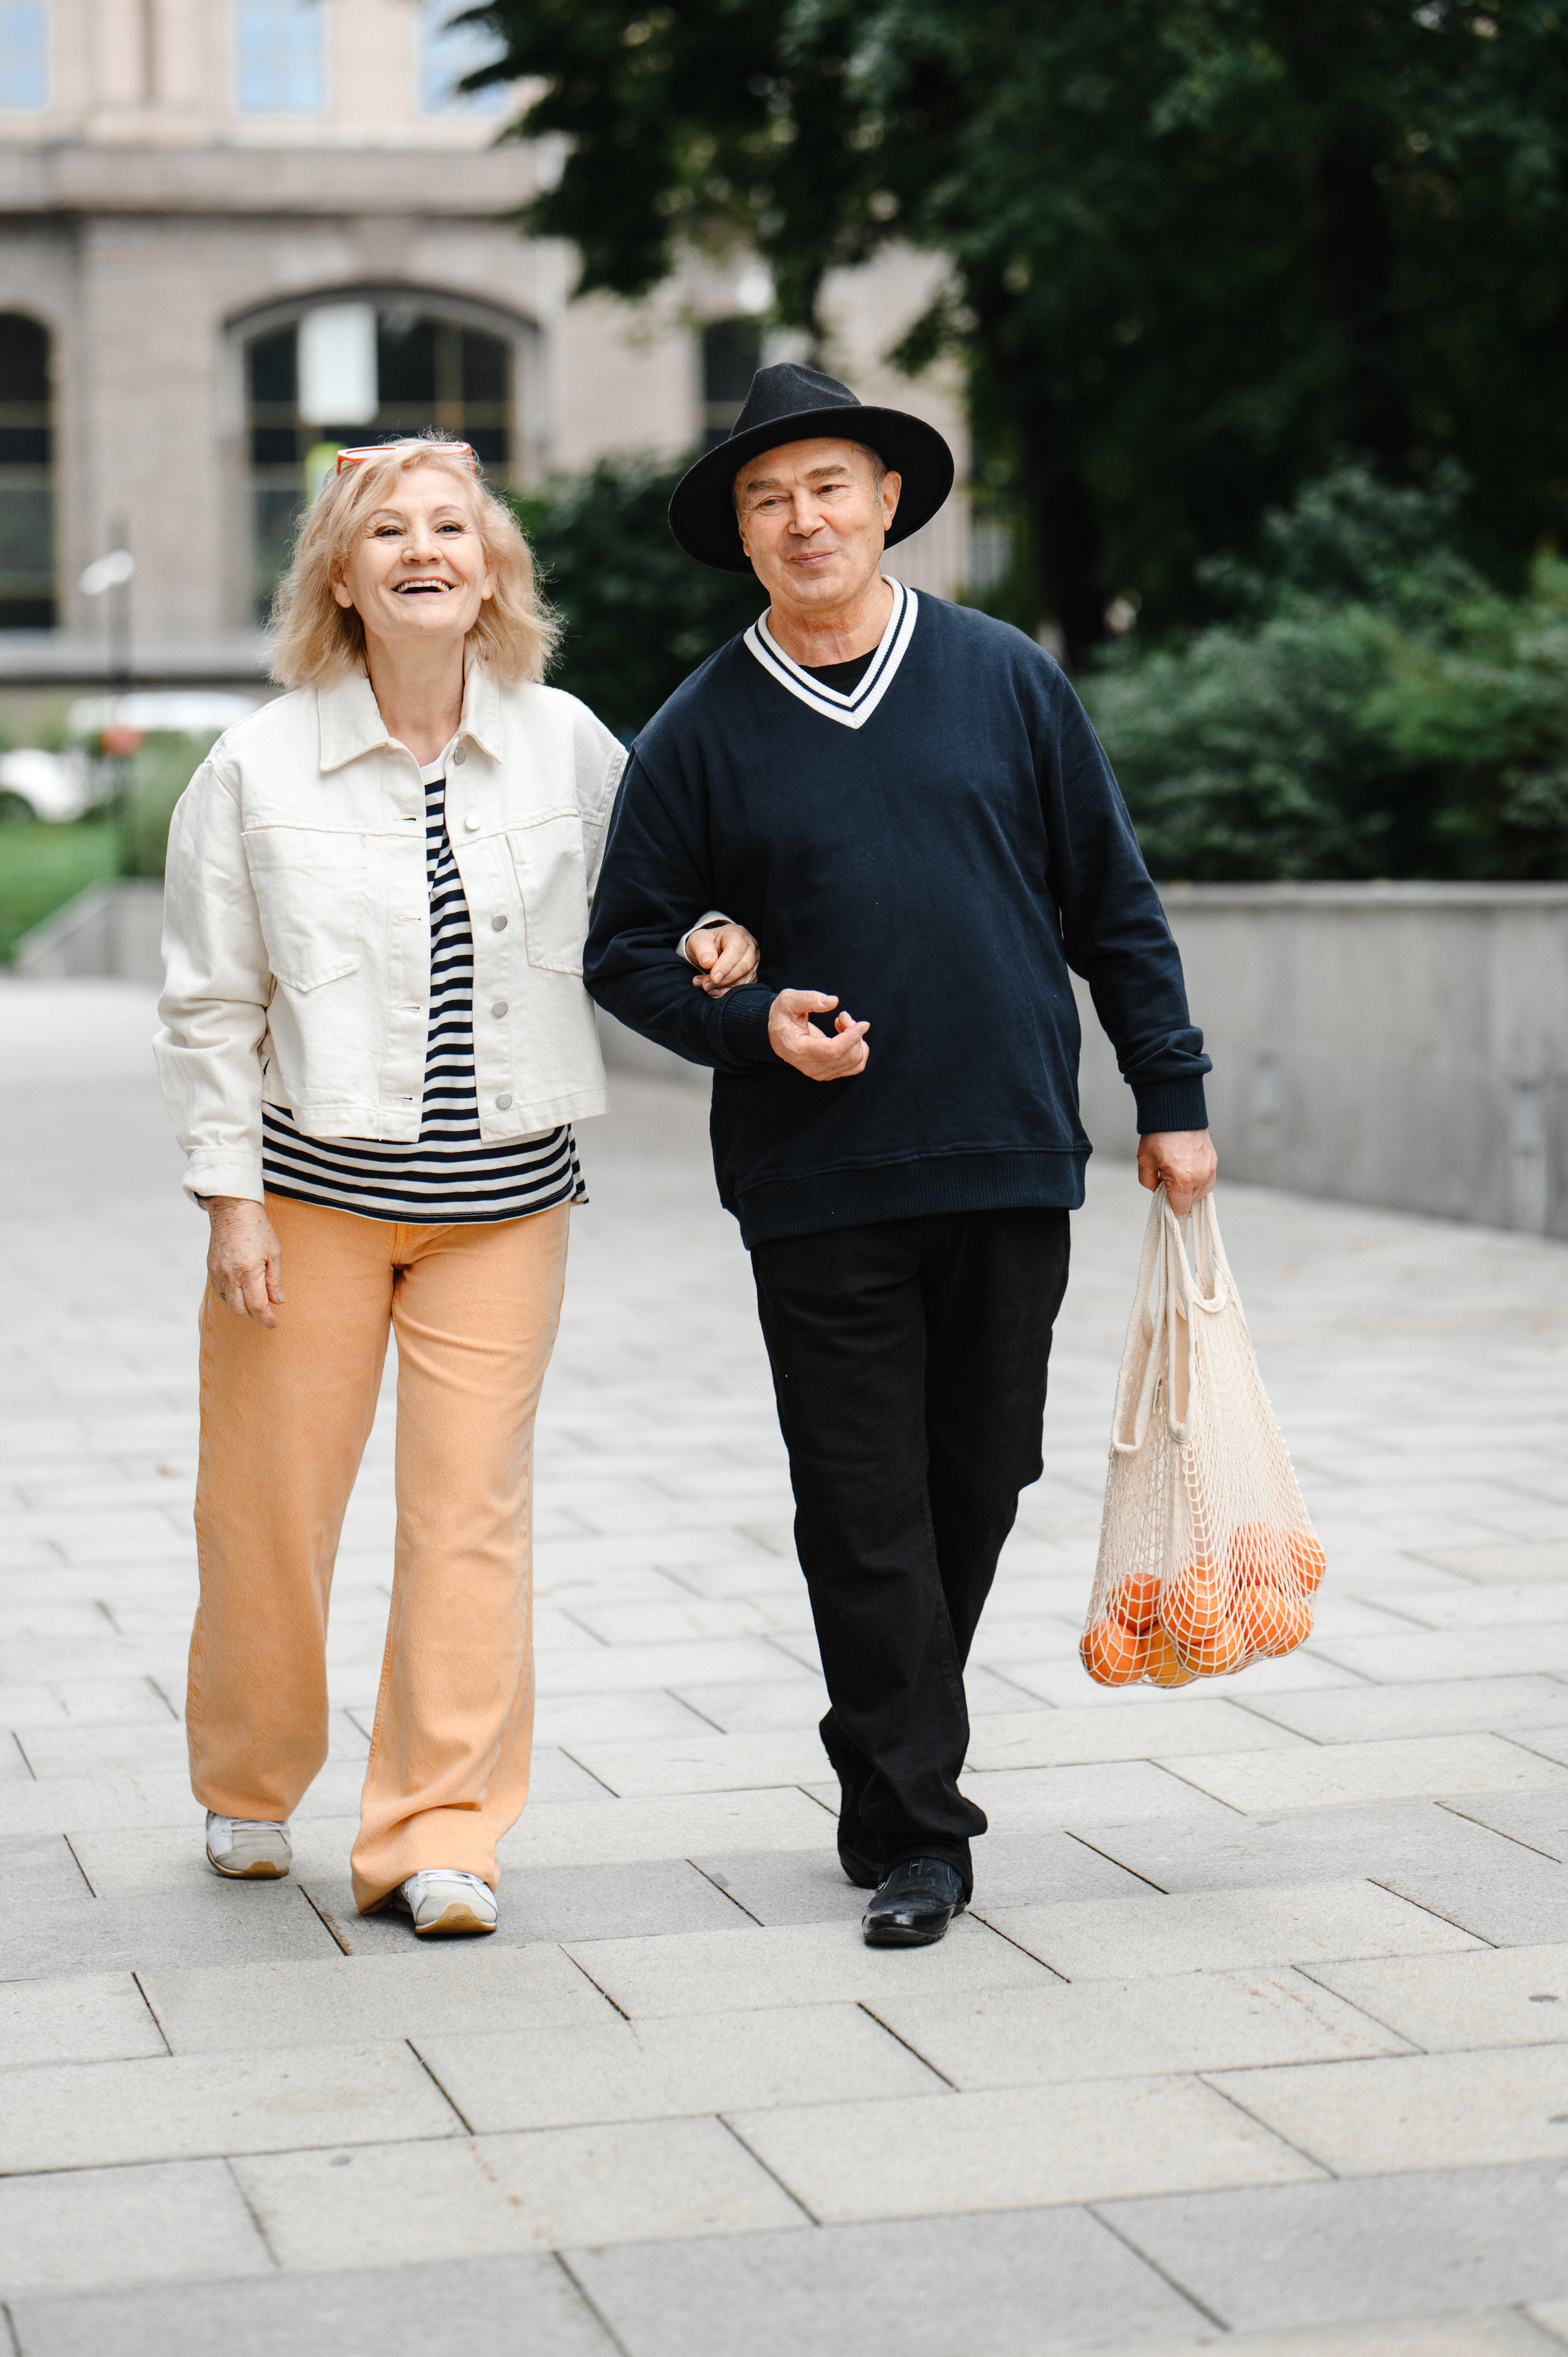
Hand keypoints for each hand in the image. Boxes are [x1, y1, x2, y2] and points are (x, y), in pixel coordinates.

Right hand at [206, 1198, 284, 1327]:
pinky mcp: (211, 1268)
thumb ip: (275, 1280)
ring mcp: (218, 1273)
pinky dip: (231, 1297)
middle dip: (254, 1316)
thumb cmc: (258, 1229)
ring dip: (242, 1309)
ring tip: (254, 1304)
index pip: (257, 1306)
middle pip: (240, 1310)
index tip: (273, 1323)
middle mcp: (231, 1275)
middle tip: (265, 1315)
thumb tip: (278, 1301)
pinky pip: (220, 1292)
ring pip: (228, 1303)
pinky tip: (241, 1292)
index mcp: (249, 1271)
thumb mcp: (274, 1253)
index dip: (266, 1318)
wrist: (232, 1210)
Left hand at [687, 921, 759, 996]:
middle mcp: (750, 947)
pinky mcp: (752, 976)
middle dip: (724, 979)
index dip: (726, 965)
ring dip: (724, 987)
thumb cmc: (705, 944)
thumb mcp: (698, 940)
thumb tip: (709, 962)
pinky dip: (728, 992)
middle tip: (705, 985)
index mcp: (737, 934)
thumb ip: (701, 948)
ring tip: (706, 986)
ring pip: (745, 979)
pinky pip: (744, 988)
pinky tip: (715, 992)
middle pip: (744, 966)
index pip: (737, 949)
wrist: (710, 951)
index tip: (713, 977)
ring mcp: (753, 962)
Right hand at [768, 989, 869, 1080]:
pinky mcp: (829, 1072)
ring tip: (842, 1023)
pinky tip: (845, 1034)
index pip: (833, 1051)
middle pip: (848, 1056)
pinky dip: (857, 1048)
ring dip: (857, 1040)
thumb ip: (809, 999)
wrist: (775, 1034)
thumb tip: (833, 1001)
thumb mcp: (788, 1001)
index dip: (852, 1037)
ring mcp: (821, 1072)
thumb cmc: (782, 1016)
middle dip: (854, 1033)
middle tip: (842, 1016)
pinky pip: (855, 1066)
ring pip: (855, 1062)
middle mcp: (811, 1067)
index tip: (864, 1023)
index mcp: (800, 1050)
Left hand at [1138, 1130, 1217, 1219]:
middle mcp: (1200, 1176)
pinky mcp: (1213, 1160)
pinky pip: (1208, 1179)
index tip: (1164, 1199)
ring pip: (1202, 1192)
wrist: (1176, 1112)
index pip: (1180, 1209)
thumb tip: (1158, 1191)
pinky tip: (1187, 1169)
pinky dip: (1198, 1179)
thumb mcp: (1145, 1162)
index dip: (1170, 1207)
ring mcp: (1209, 1168)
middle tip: (1167, 1181)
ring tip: (1178, 1174)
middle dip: (1179, 1196)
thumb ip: (1149, 1183)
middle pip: (1191, 1201)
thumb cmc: (1158, 1136)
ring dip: (1190, 1189)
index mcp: (1183, 1180)